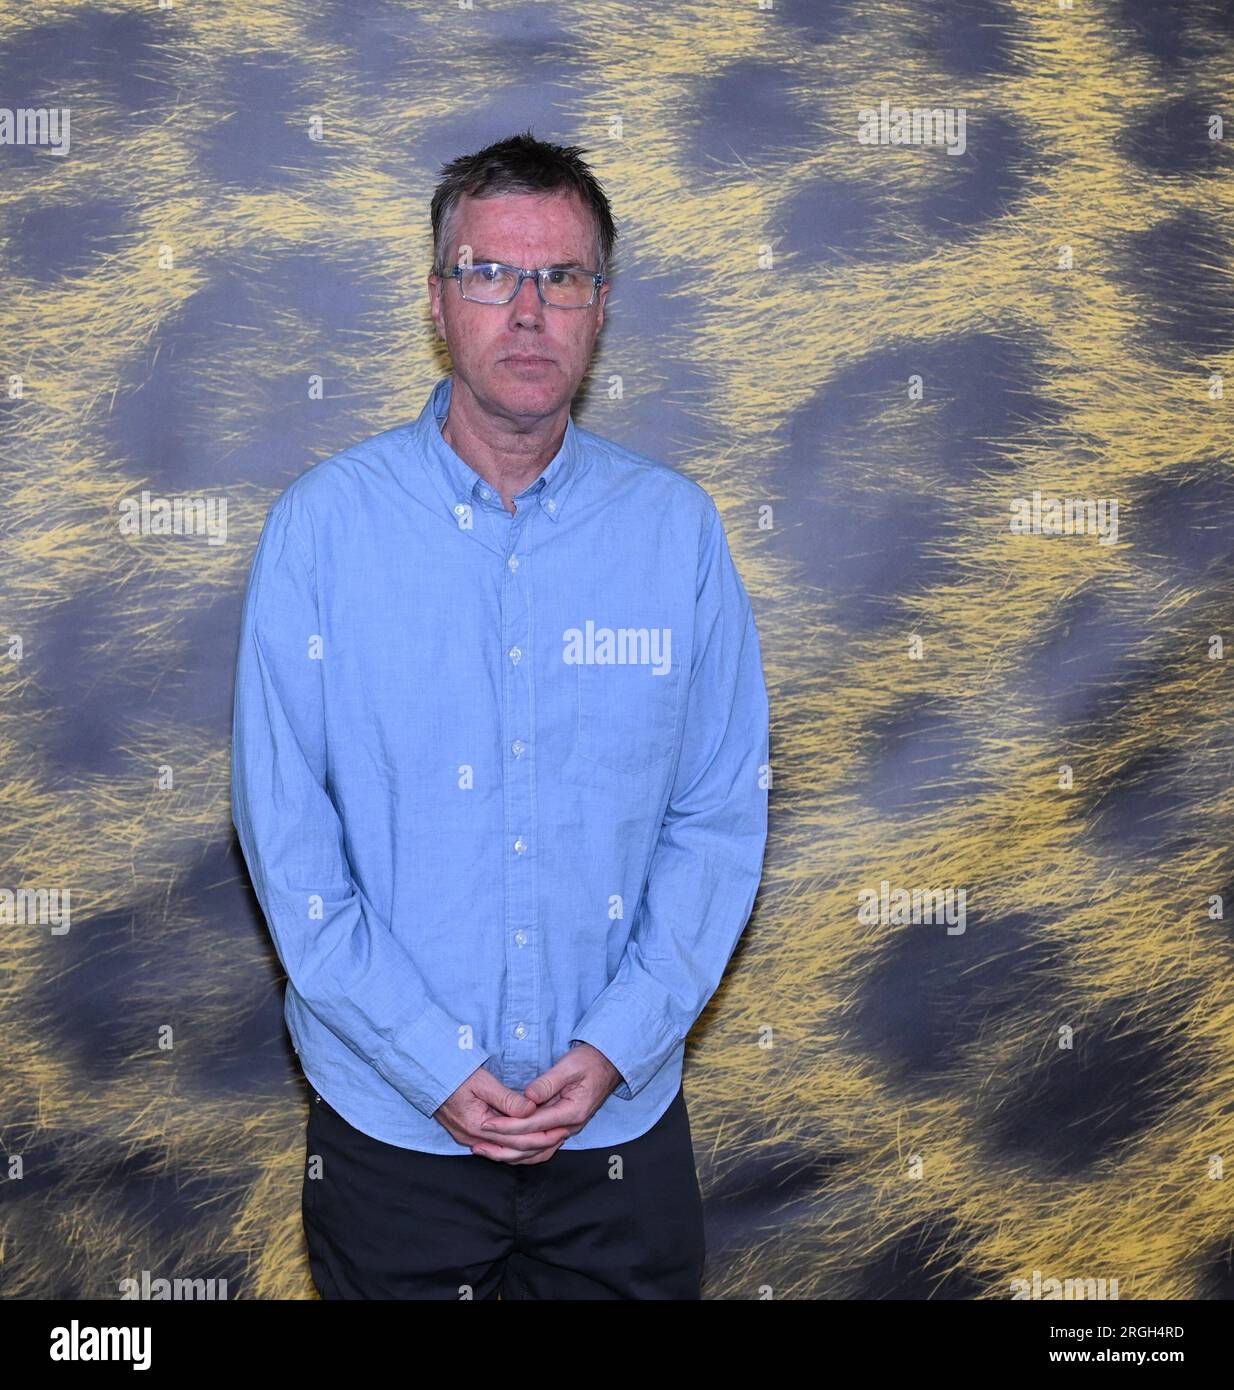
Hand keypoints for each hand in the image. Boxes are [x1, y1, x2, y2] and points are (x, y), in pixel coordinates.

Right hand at [433, 1064, 571, 1163]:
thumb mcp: (482, 1082)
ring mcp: (470, 1138)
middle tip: (563, 1135)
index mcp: (477, 1126)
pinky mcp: (470, 1134)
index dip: (542, 1135)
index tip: (561, 1127)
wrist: (428, 1074)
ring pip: (506, 1151)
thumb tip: (531, 1109)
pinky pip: (498, 1146)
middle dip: (540, 1143)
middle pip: (514, 1150)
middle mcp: (473, 1138)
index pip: (517, 1139)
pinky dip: (516, 1145)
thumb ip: (507, 1099)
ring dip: (530, 1147)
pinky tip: (530, 1139)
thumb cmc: (454, 1074)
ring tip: (552, 1138)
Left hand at [474, 1042, 622, 1162]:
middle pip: (532, 1145)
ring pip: (536, 1152)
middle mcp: (570, 1127)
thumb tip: (528, 1097)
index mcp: (571, 1112)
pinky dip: (522, 1152)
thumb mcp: (569, 1066)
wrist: (609, 1065)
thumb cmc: (590, 1061)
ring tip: (486, 1151)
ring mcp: (567, 1130)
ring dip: (510, 1154)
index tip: (486, 1124)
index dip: (507, 1125)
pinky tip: (506, 1151)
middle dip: (503, 1145)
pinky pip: (541, 1148)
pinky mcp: (563, 1128)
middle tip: (478, 1142)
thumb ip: (549, 1082)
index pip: (532, 1124)